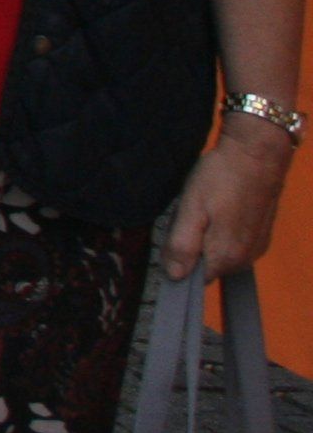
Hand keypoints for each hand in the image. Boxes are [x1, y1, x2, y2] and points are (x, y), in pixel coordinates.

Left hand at [164, 121, 293, 279]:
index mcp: (225, 257)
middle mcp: (244, 260)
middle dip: (191, 247)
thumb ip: (182, 245)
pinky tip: (218, 210)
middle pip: (206, 266)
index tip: (172, 235)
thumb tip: (174, 277)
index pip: (193, 278)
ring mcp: (255, 248)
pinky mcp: (260, 236)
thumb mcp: (190, 208)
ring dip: (206, 238)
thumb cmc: (220, 178)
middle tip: (188, 215)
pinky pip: (233, 244)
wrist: (257, 155)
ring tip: (204, 209)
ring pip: (219, 254)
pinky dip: (221, 232)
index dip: (177, 260)